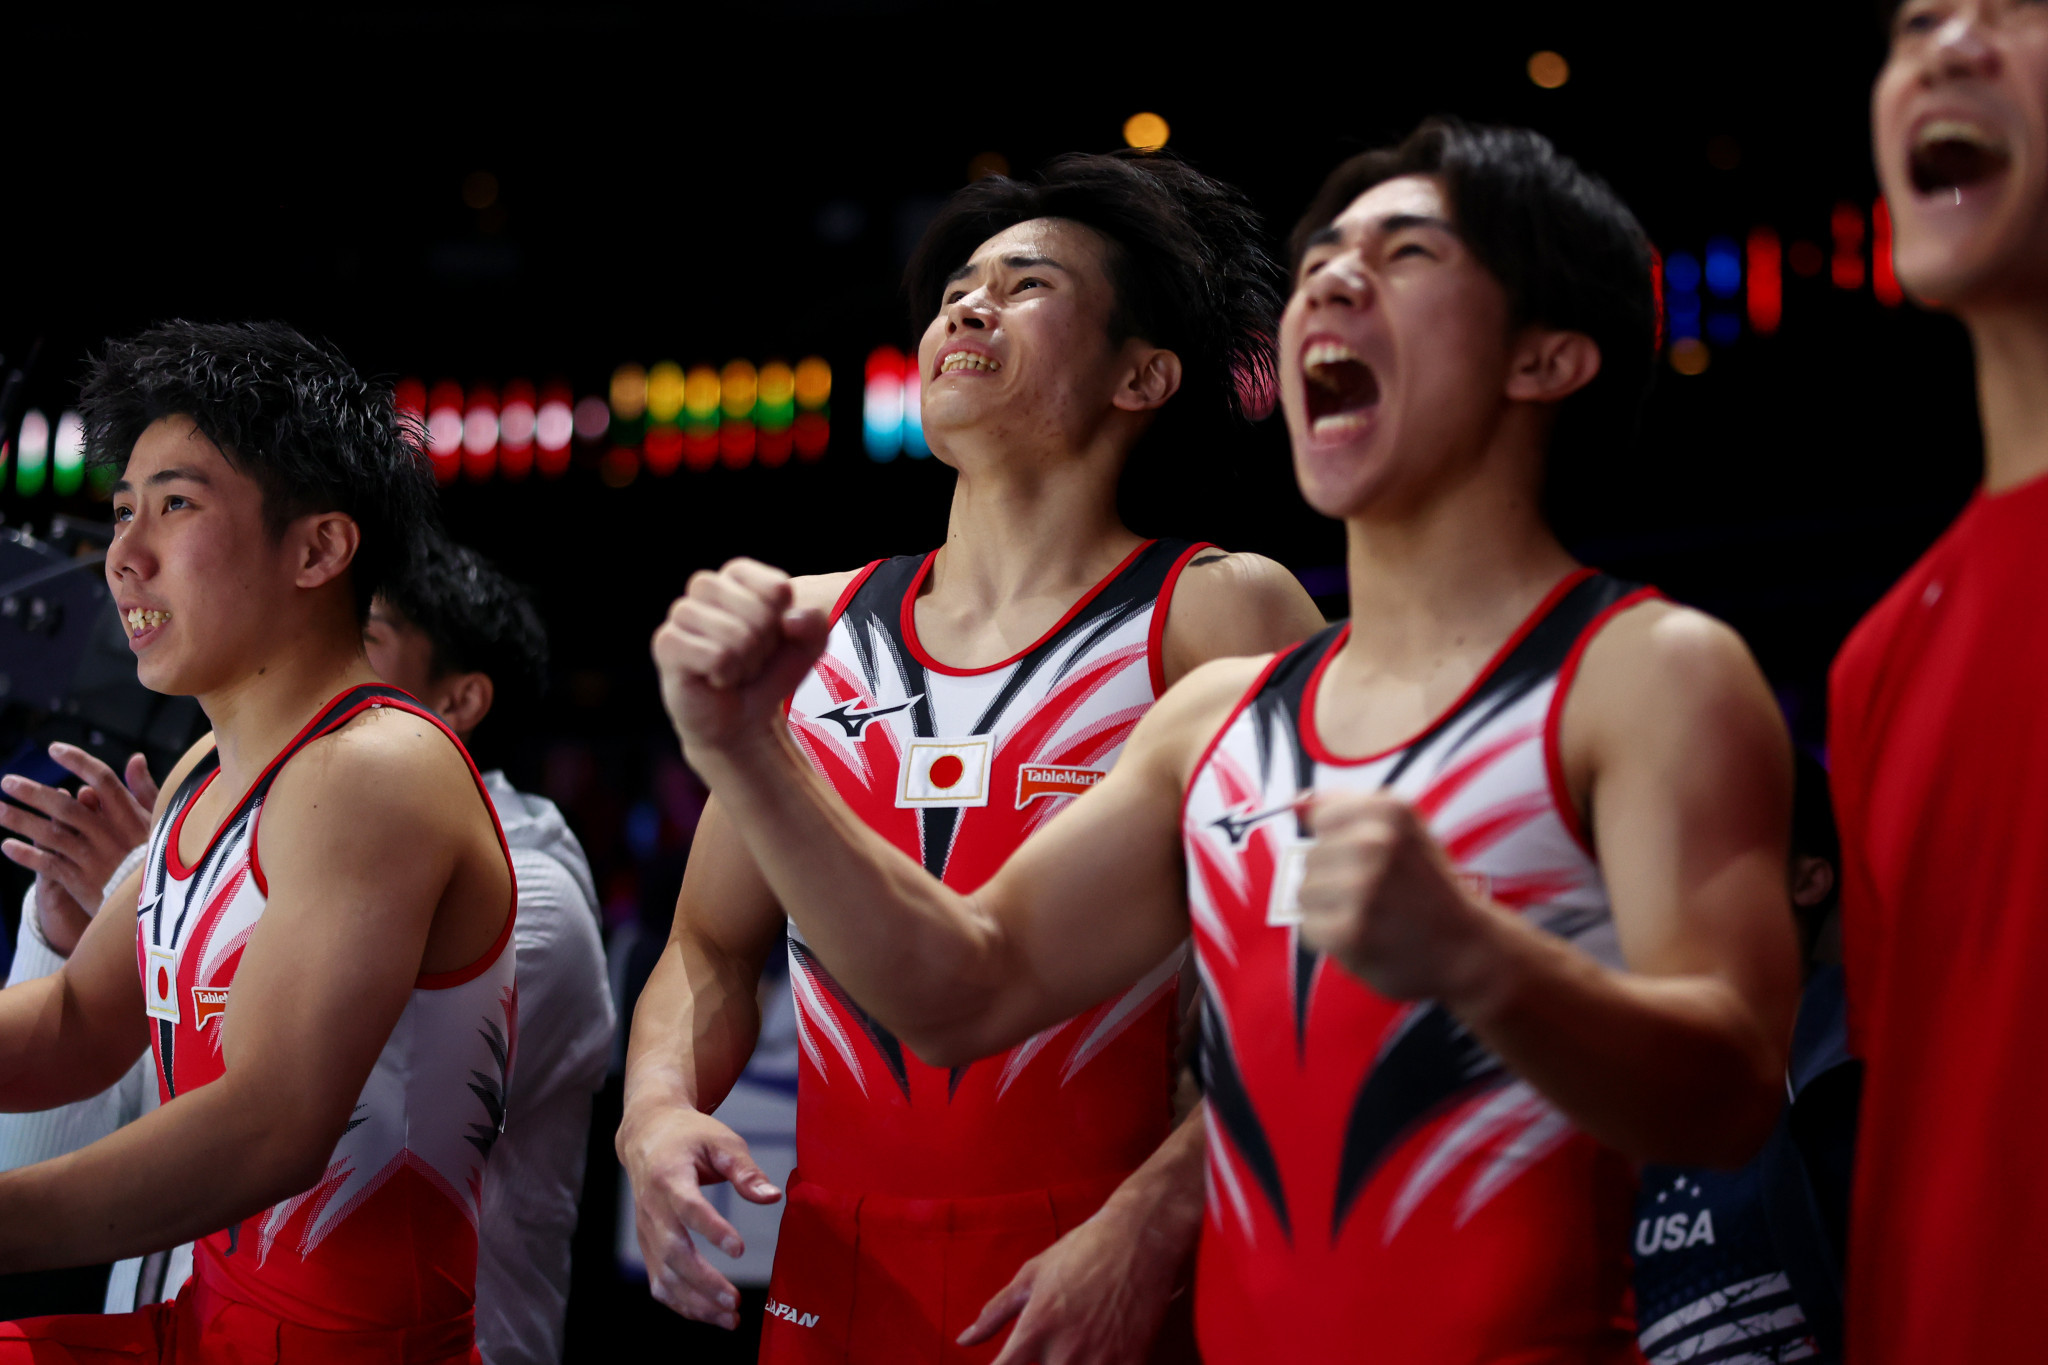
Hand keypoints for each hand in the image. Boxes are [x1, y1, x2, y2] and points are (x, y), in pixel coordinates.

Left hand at [1, 746, 158, 956]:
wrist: (164, 903)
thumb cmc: (164, 856)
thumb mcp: (161, 821)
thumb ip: (145, 790)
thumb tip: (135, 758)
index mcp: (130, 816)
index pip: (103, 780)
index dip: (78, 762)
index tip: (54, 749)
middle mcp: (108, 835)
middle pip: (66, 808)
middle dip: (34, 794)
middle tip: (8, 782)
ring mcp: (93, 858)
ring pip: (52, 835)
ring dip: (21, 821)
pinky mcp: (83, 881)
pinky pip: (49, 865)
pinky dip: (27, 856)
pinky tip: (6, 846)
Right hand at [617, 1100, 781, 1328]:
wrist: (646, 1135)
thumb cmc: (690, 1137)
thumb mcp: (721, 1141)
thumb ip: (745, 1170)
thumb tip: (772, 1197)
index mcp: (669, 1176)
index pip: (688, 1207)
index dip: (712, 1229)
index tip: (739, 1249)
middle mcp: (652, 1208)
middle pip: (673, 1251)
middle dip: (703, 1281)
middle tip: (734, 1301)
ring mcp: (646, 1230)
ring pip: (663, 1275)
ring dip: (694, 1302)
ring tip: (729, 1318)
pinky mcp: (647, 1245)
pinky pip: (659, 1281)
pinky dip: (681, 1303)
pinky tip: (708, 1314)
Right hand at [651, 558, 828, 768]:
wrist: (739, 719)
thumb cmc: (768, 673)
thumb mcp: (806, 647)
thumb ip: (815, 624)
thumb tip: (790, 620)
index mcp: (738, 575)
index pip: (778, 589)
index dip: (783, 624)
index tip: (771, 637)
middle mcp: (705, 586)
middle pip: (760, 614)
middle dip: (766, 647)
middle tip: (750, 659)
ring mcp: (681, 612)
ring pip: (738, 637)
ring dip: (746, 665)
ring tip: (733, 670)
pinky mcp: (666, 642)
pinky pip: (717, 657)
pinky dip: (726, 676)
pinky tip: (716, 678)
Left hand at [959, 1208, 1184, 1364]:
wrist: (1139, 1239)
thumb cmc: (1082, 1251)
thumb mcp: (1032, 1274)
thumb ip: (995, 1313)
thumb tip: (963, 1340)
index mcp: (1034, 1329)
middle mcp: (1063, 1352)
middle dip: (1041, 1364)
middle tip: (1055, 1342)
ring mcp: (1099, 1361)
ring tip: (1076, 1345)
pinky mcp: (1131, 1363)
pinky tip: (1101, 1352)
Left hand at [1297, 791, 1498, 1002]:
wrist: (1466, 949)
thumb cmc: (1426, 886)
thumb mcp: (1401, 831)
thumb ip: (1345, 809)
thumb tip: (1294, 801)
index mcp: (1390, 811)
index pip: (1321, 818)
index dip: (1341, 842)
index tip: (1375, 859)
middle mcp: (1376, 844)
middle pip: (1310, 856)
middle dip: (1336, 878)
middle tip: (1379, 894)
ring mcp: (1362, 889)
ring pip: (1304, 892)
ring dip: (1330, 909)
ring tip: (1371, 916)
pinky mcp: (1349, 931)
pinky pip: (1309, 926)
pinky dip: (1331, 937)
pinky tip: (1364, 937)